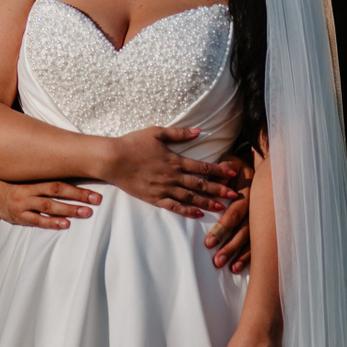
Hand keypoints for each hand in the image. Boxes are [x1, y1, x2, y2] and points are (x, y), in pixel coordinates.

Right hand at [0, 174, 101, 229]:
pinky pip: (36, 221)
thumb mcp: (22, 171)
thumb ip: (41, 171)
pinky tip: (65, 224)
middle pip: (56, 193)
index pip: (56, 181)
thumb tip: (64, 161)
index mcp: (30, 178)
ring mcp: (22, 205)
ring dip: (69, 210)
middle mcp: (27, 191)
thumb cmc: (8, 179)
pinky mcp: (18, 217)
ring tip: (85, 212)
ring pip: (48, 207)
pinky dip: (52, 223)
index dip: (76, 186)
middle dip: (78, 197)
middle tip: (96, 200)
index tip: (92, 190)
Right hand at [101, 127, 238, 218]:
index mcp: (175, 160)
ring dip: (207, 203)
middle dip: (219, 190)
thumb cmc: (132, 143)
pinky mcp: (154, 197)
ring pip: (190, 198)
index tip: (233, 173)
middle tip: (234, 195)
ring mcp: (163, 188)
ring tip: (221, 208)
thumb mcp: (156, 132)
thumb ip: (178, 133)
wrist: (112, 159)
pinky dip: (187, 211)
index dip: (219, 170)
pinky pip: (174, 206)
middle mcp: (172, 176)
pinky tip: (197, 214)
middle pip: (200, 185)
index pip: (202, 167)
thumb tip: (199, 131)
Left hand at [204, 156, 253, 272]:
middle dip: (231, 246)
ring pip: (252, 239)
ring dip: (240, 254)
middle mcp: (258, 208)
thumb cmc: (238, 167)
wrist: (261, 167)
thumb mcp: (231, 163)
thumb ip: (222, 173)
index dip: (223, 227)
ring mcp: (263, 218)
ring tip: (229, 268)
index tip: (208, 242)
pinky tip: (238, 267)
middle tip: (217, 260)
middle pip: (244, 230)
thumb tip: (213, 185)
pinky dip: (249, 256)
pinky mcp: (264, 226)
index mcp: (249, 193)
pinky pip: (259, 243)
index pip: (235, 213)